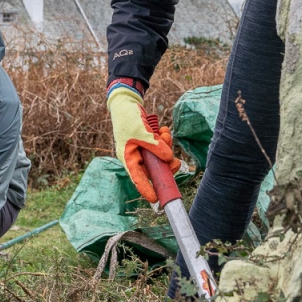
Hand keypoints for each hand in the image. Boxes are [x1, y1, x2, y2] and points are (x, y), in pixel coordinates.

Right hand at [107, 83, 181, 202]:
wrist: (126, 103)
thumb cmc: (128, 118)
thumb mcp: (140, 132)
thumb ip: (154, 146)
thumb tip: (169, 158)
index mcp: (128, 158)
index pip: (138, 178)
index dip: (146, 189)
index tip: (156, 199)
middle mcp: (135, 156)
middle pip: (153, 169)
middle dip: (165, 164)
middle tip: (175, 161)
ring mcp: (142, 149)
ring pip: (159, 157)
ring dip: (166, 146)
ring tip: (165, 134)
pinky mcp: (149, 142)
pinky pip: (161, 145)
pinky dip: (164, 139)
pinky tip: (163, 129)